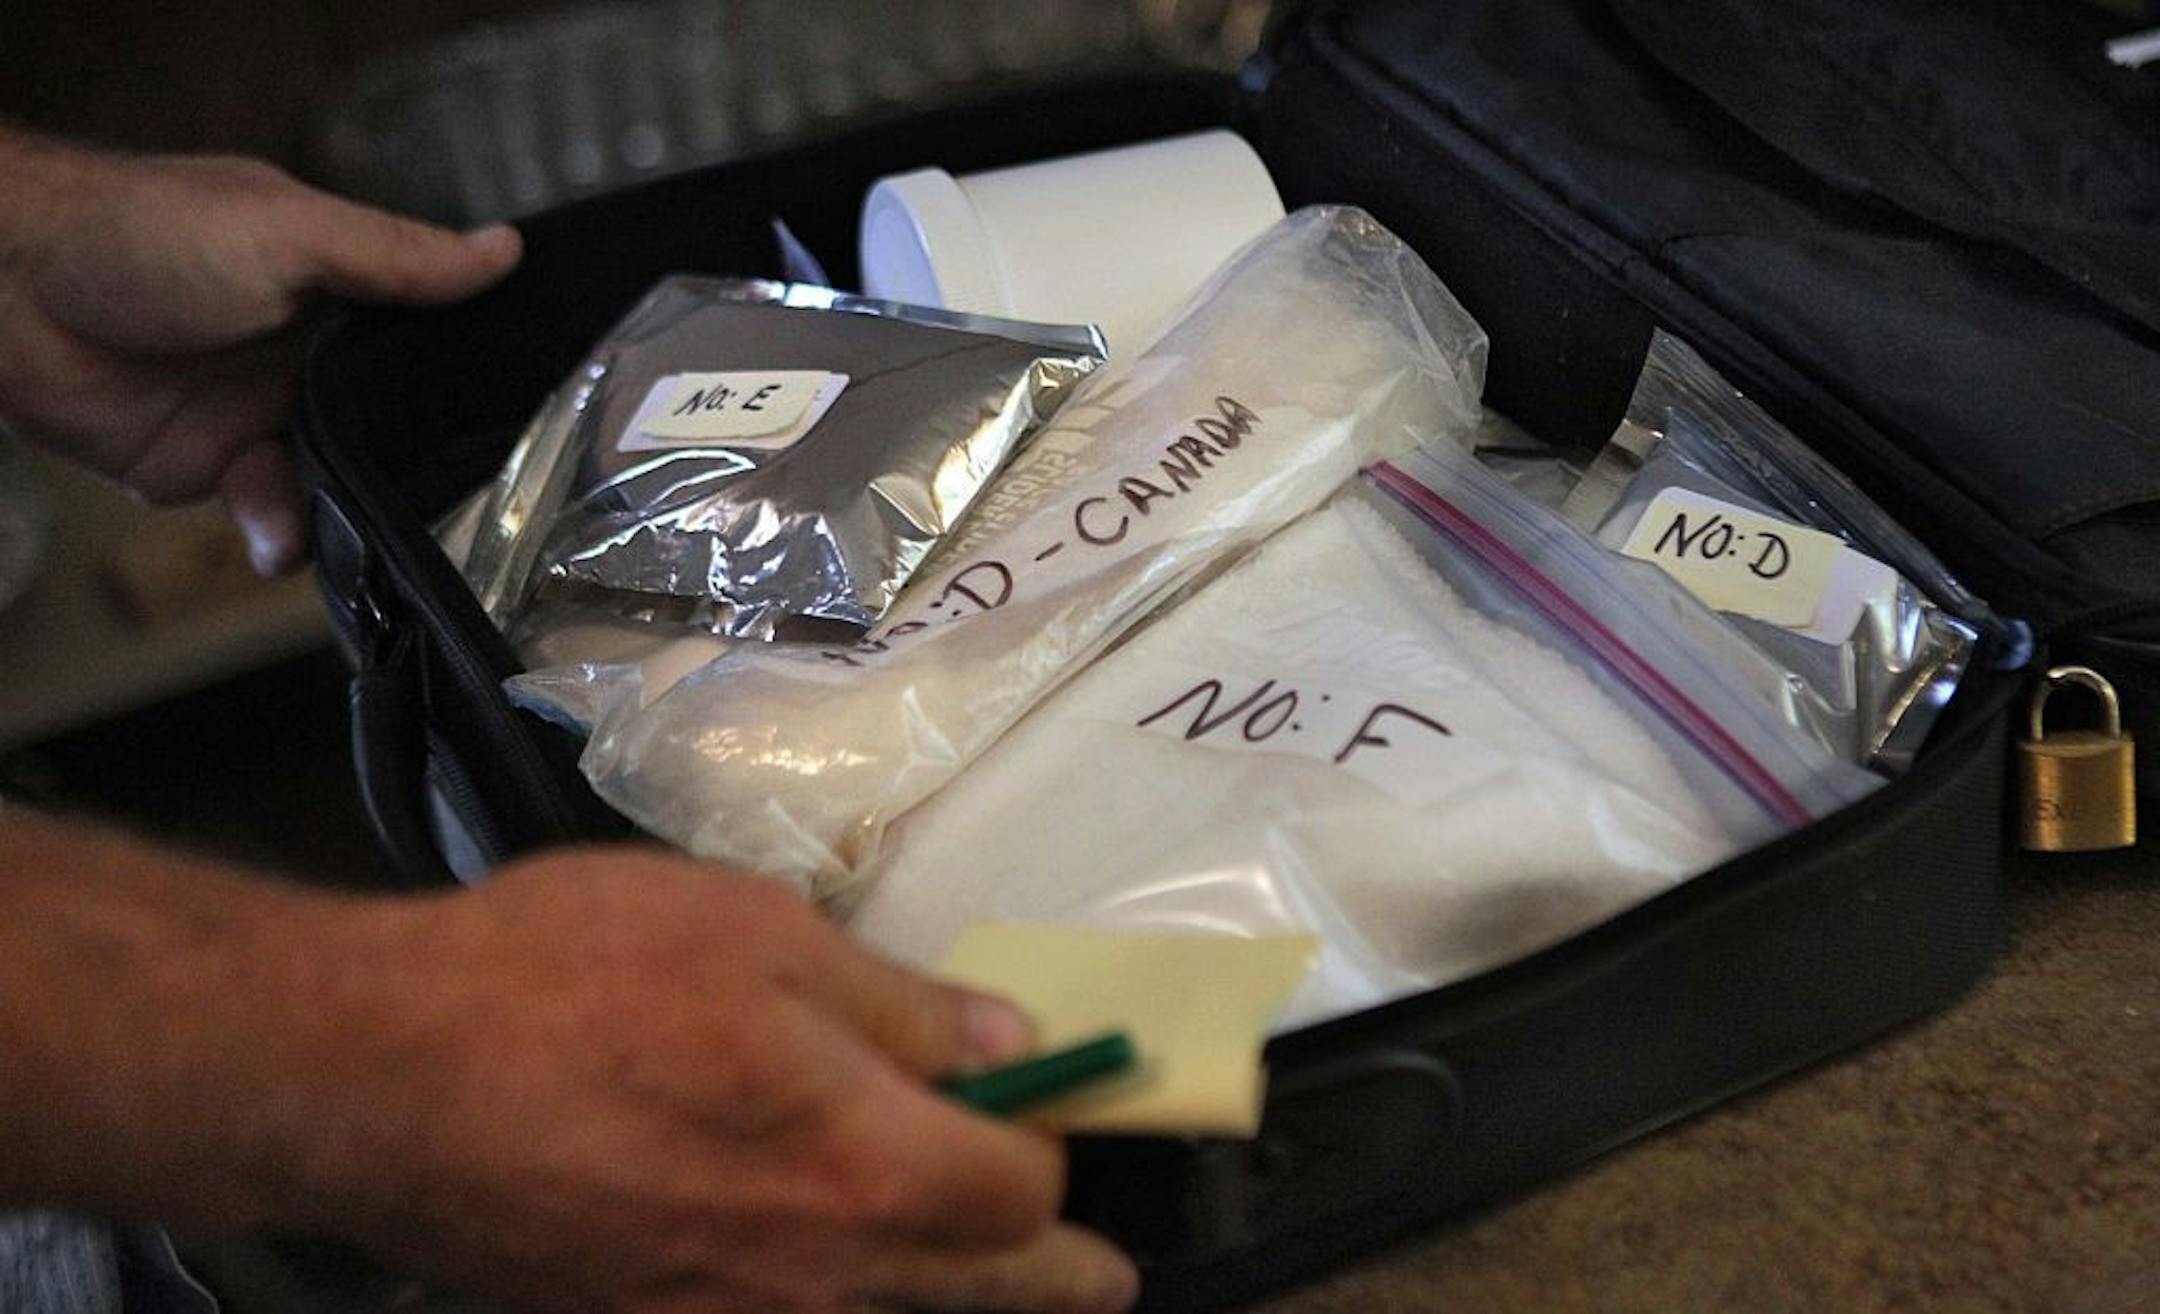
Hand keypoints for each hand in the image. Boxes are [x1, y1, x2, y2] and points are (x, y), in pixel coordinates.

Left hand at [0, 129, 520, 572]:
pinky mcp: (207, 466)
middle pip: (395, 418)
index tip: (534, 414)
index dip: (473, 370)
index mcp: (335, 284)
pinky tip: (281, 536)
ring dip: (352, 506)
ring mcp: (259, 411)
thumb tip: (507, 249)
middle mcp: (306, 351)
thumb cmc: (142, 237)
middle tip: (469, 500)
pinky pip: (268, 510)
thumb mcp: (288, 233)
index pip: (428, 331)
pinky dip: (281, 530)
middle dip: (422, 460)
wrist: (5, 294)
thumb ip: (395, 257)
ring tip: (361, 529)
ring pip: (340, 475)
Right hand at [284, 847, 1140, 1313]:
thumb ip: (901, 1007)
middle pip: (992, 1298)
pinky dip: (843, 1306)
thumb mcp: (757, 935)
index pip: (1028, 1195)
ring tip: (989, 1275)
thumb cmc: (572, 975)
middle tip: (1104, 1278)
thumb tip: (1010, 1045)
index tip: (1053, 1106)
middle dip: (1060, 1278)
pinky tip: (835, 1272)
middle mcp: (818, 1280)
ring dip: (953, 1298)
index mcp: (865, 1170)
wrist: (374, 1078)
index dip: (1055, 1145)